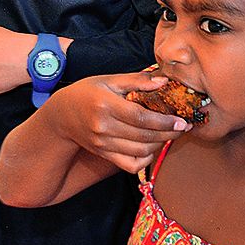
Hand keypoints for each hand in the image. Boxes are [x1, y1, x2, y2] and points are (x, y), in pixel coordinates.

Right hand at [42, 71, 189, 175]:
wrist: (61, 114)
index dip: (164, 122)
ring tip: (169, 134)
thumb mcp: (109, 80)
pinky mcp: (103, 154)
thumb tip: (164, 81)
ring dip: (160, 145)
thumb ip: (137, 80)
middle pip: (143, 137)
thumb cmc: (87, 93)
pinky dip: (145, 159)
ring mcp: (103, 144)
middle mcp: (103, 127)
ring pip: (139, 151)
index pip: (141, 118)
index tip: (181, 121)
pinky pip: (130, 164)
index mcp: (106, 105)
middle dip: (168, 134)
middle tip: (182, 127)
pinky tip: (152, 148)